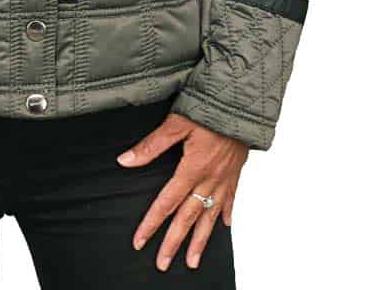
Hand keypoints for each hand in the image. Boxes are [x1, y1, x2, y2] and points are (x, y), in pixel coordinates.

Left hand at [116, 111, 247, 271]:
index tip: (140, 241)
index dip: (151, 223)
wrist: (242, 103)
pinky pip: (231, 199)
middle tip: (163, 264)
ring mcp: (224, 178)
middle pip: (188, 217)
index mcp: (192, 168)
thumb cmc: (209, 108)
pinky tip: (223, 226)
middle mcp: (209, 179)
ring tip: (192, 261)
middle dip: (174, 242)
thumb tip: (125, 160)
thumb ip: (152, 145)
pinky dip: (226, 214)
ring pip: (210, 216)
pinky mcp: (236, 172)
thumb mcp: (176, 122)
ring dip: (200, 241)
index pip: (166, 202)